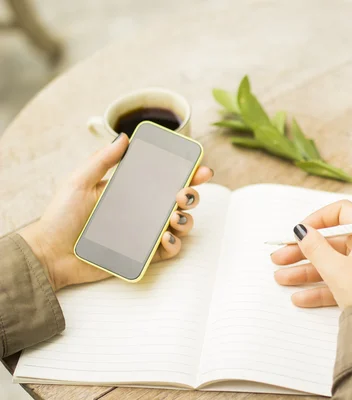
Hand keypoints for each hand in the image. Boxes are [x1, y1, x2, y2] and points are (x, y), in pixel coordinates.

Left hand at [19, 133, 213, 290]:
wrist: (49, 252)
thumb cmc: (60, 217)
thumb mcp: (79, 181)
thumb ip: (102, 159)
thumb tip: (123, 137)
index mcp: (132, 191)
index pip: (165, 180)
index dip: (187, 174)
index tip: (200, 169)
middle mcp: (143, 211)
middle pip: (180, 202)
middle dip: (192, 196)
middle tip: (183, 195)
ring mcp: (145, 233)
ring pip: (181, 225)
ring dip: (186, 220)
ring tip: (173, 218)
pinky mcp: (143, 255)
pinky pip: (169, 250)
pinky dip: (174, 244)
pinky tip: (165, 238)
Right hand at [271, 200, 351, 308]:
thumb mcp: (336, 269)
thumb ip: (315, 248)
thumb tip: (302, 231)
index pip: (342, 213)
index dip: (318, 219)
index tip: (300, 232)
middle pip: (331, 242)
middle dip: (303, 250)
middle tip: (280, 257)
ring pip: (331, 264)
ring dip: (305, 271)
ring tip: (282, 278)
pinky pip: (337, 283)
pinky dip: (318, 289)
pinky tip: (300, 297)